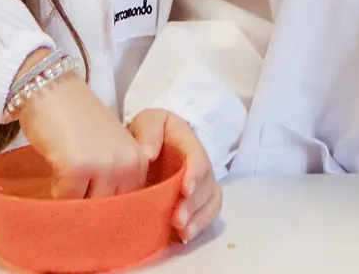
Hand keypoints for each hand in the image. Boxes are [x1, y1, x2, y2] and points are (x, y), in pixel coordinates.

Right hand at [16, 75, 149, 198]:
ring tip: (66, 174)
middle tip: (74, 186)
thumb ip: (114, 178)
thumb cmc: (77, 120)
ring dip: (72, 198)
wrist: (53, 89)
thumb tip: (104, 216)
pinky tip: (56, 165)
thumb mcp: (109, 149)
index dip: (106, 205)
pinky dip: (56, 189)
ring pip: (88, 207)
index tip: (90, 193)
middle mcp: (129, 164)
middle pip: (108, 209)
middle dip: (88, 206)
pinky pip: (65, 198)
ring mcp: (105, 166)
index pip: (128, 203)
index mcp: (140, 161)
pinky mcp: (78, 167)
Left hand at [130, 110, 220, 242]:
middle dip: (194, 203)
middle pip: (206, 184)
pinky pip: (207, 214)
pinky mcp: (196, 200)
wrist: (150, 142)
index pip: (198, 157)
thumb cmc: (149, 132)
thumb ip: (149, 132)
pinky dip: (199, 226)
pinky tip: (184, 237)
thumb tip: (149, 154)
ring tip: (182, 232)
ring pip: (210, 201)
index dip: (195, 174)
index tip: (185, 189)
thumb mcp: (148, 121)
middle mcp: (200, 164)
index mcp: (189, 142)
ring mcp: (200, 183)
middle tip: (178, 219)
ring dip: (199, 218)